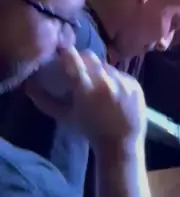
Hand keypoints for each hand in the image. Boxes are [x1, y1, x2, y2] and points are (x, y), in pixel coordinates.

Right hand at [26, 47, 146, 150]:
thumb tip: (28, 87)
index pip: (73, 58)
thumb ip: (44, 101)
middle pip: (90, 56)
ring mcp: (123, 81)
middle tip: (79, 68)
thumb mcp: (65, 117)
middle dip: (83, 60)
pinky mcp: (135, 83)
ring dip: (100, 72)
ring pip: (106, 66)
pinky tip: (114, 94)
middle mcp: (105, 81)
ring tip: (98, 87)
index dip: (67, 53)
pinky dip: (115, 80)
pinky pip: (121, 74)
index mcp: (86, 88)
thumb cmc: (89, 131)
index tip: (63, 53)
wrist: (121, 143)